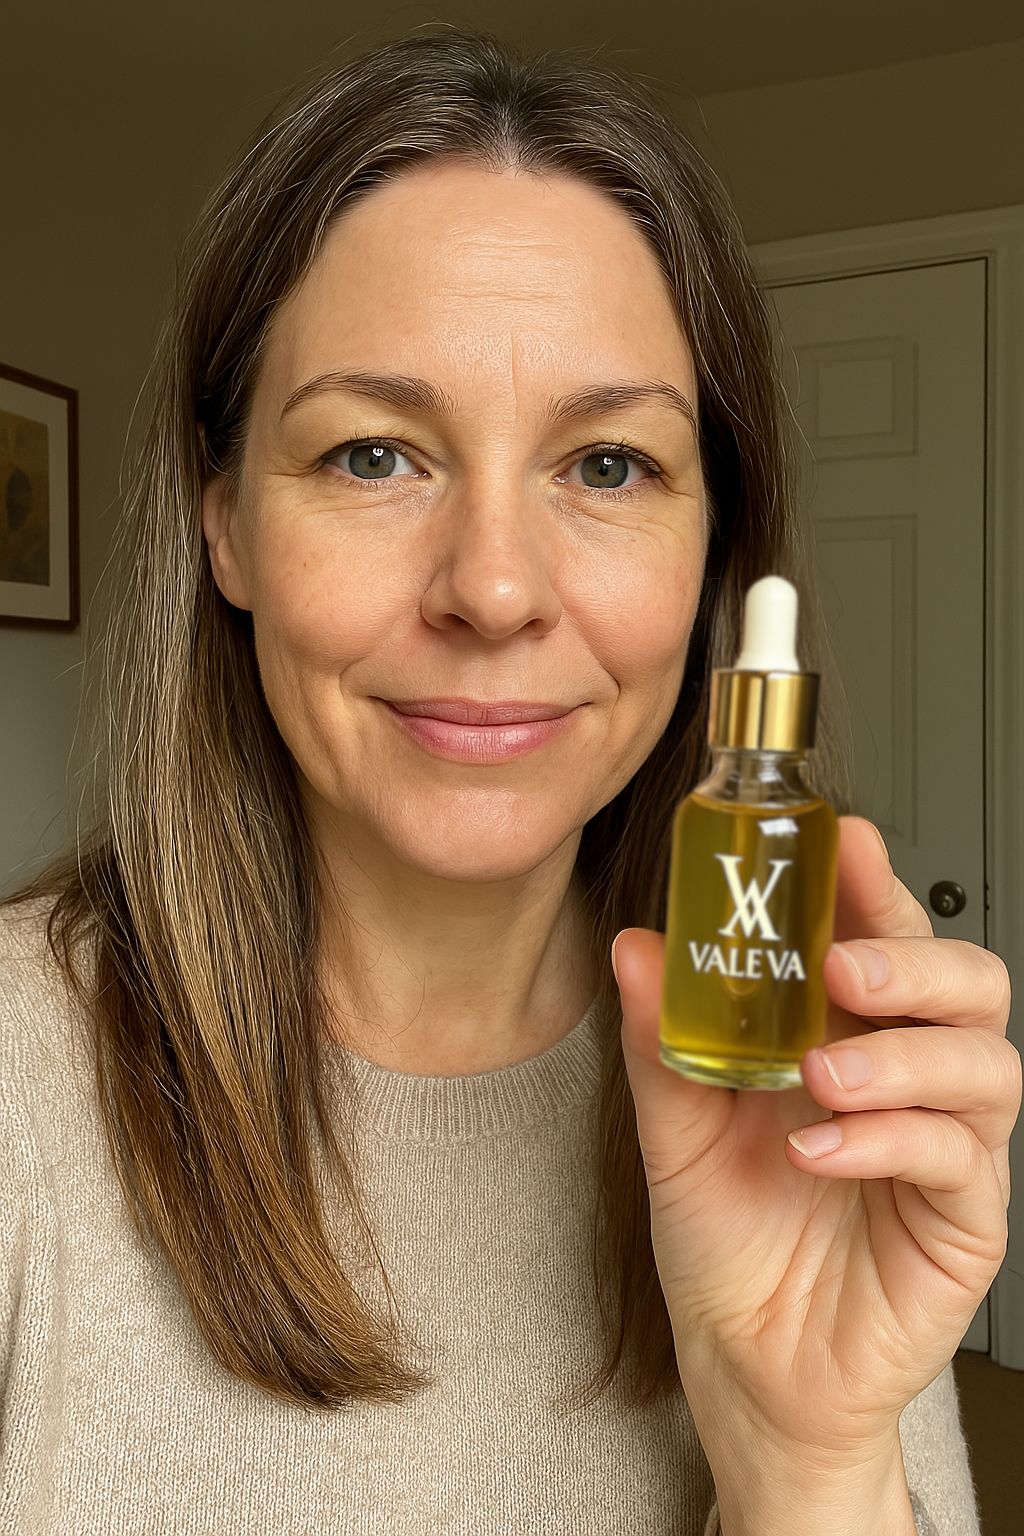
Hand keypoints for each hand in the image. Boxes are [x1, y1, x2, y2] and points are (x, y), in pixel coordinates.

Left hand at [613, 815, 1019, 1463]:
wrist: (744, 1367)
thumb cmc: (726, 1239)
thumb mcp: (673, 1129)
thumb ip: (661, 1040)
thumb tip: (637, 945)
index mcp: (846, 1034)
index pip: (883, 936)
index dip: (873, 883)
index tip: (840, 841)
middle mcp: (910, 1077)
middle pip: (967, 982)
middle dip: (913, 960)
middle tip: (845, 967)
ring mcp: (946, 1147)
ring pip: (985, 1063)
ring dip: (905, 1055)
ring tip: (825, 1071)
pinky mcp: (963, 1222)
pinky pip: (957, 1161)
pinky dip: (887, 1143)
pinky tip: (817, 1152)